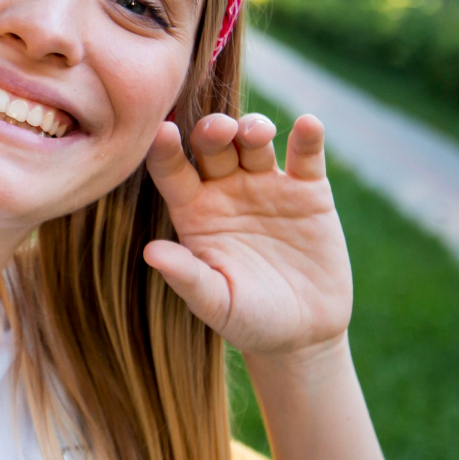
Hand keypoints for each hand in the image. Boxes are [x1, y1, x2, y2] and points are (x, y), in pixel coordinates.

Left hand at [142, 113, 351, 358]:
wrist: (302, 334)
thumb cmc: (247, 320)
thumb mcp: (216, 302)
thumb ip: (187, 276)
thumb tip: (150, 253)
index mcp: (193, 211)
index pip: (171, 172)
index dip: (164, 151)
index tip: (160, 132)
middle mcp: (225, 190)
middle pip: (212, 146)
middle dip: (213, 132)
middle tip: (217, 130)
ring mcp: (267, 186)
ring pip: (254, 142)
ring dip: (253, 129)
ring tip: (257, 134)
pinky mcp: (309, 192)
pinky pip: (306, 157)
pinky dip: (308, 138)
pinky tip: (307, 125)